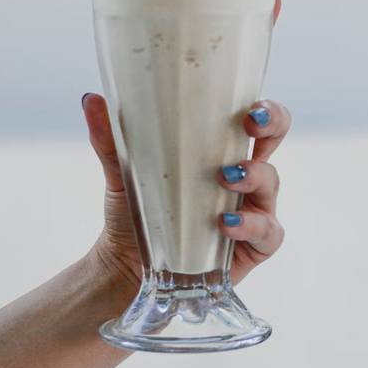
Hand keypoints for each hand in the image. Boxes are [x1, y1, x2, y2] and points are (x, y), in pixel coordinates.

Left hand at [81, 94, 290, 290]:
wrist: (125, 268)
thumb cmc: (135, 213)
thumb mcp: (123, 173)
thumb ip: (111, 139)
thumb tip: (91, 99)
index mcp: (223, 152)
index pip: (257, 120)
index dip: (264, 109)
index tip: (248, 108)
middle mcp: (246, 177)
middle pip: (275, 141)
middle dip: (273, 126)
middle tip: (251, 125)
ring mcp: (255, 210)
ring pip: (271, 183)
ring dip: (254, 176)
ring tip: (225, 179)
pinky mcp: (254, 246)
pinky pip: (268, 231)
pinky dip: (251, 225)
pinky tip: (226, 226)